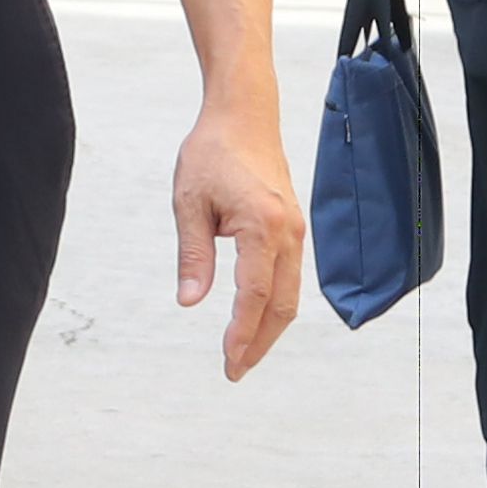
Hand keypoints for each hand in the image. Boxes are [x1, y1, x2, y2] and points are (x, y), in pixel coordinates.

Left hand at [173, 102, 306, 376]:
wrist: (244, 116)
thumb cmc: (211, 153)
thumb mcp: (189, 202)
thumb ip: (193, 255)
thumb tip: (189, 301)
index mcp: (262, 225)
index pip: (253, 294)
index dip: (242, 332)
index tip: (228, 360)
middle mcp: (288, 232)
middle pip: (281, 304)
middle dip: (259, 342)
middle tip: (234, 371)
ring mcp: (297, 231)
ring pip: (290, 295)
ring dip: (269, 329)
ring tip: (242, 355)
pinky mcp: (295, 229)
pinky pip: (290, 278)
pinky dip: (274, 305)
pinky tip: (255, 321)